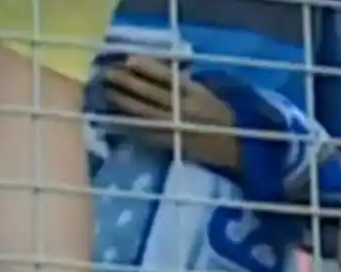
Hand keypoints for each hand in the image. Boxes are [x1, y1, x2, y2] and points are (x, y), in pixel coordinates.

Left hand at [104, 56, 238, 169]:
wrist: (234, 145)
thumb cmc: (218, 115)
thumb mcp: (206, 94)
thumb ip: (185, 84)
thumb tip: (160, 71)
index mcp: (195, 92)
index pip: (168, 77)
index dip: (148, 68)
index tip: (129, 59)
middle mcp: (183, 108)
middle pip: (150, 93)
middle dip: (128, 83)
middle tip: (107, 74)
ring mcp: (174, 126)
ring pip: (144, 112)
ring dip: (123, 102)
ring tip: (107, 92)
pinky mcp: (168, 142)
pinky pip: (144, 133)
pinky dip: (129, 125)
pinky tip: (114, 119)